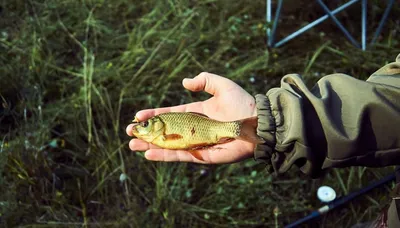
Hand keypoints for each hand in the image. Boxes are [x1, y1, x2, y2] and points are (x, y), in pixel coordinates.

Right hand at [126, 72, 256, 163]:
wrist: (258, 122)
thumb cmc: (242, 103)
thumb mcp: (222, 85)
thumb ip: (204, 80)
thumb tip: (184, 83)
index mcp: (196, 113)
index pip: (170, 114)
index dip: (154, 115)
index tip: (138, 115)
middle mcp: (194, 129)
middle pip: (165, 132)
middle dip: (147, 133)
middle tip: (129, 133)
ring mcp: (197, 143)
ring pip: (169, 146)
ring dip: (150, 146)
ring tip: (132, 146)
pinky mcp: (203, 155)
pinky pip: (181, 156)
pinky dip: (165, 155)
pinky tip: (149, 153)